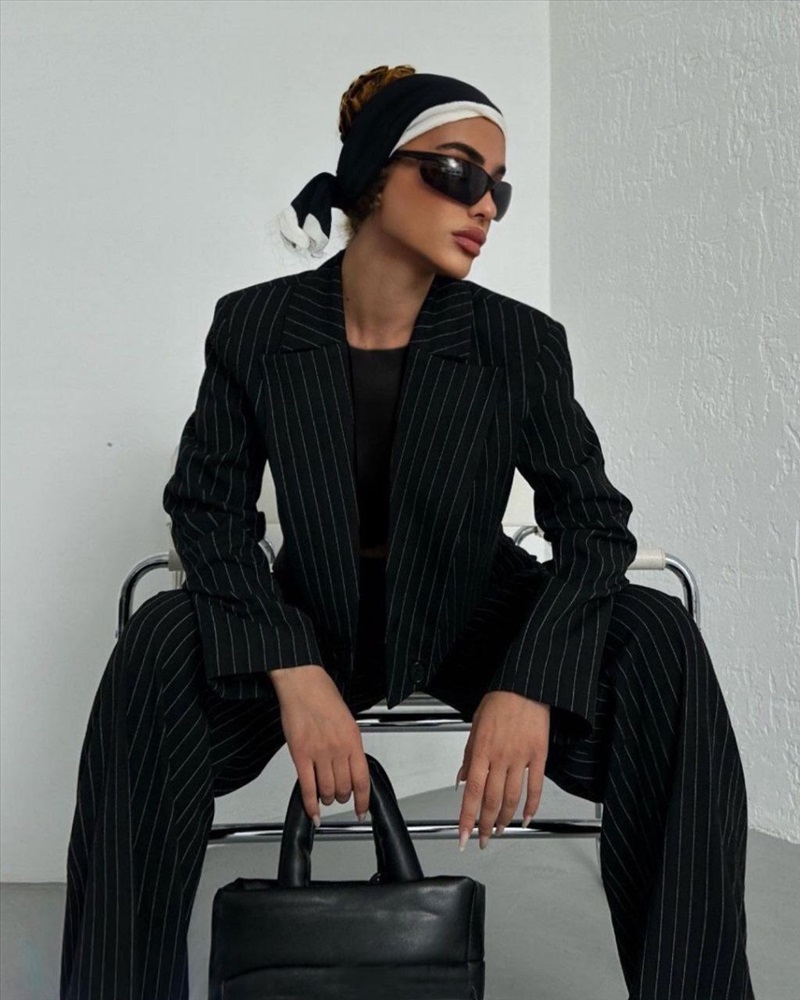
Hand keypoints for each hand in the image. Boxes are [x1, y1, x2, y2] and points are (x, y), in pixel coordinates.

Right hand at [272, 665, 370, 827]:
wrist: (303, 683)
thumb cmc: (323, 696)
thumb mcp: (347, 721)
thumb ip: (349, 745)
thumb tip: (351, 767)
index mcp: (353, 740)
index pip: (362, 780)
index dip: (363, 801)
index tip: (362, 811)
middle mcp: (338, 749)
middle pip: (344, 788)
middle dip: (342, 797)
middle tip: (339, 797)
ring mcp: (319, 753)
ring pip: (326, 791)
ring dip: (327, 799)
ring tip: (325, 797)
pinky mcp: (300, 755)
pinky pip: (307, 787)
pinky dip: (310, 804)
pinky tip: (313, 812)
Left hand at [455, 691, 549, 849]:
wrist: (525, 686)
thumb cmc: (499, 701)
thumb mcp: (476, 725)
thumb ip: (469, 755)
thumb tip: (462, 779)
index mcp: (482, 750)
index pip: (472, 792)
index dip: (467, 818)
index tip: (463, 836)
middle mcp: (500, 757)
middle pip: (492, 801)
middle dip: (485, 825)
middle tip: (482, 840)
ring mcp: (521, 758)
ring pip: (512, 798)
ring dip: (505, 819)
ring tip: (500, 831)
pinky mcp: (539, 756)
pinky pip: (536, 787)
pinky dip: (531, 806)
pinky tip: (526, 818)